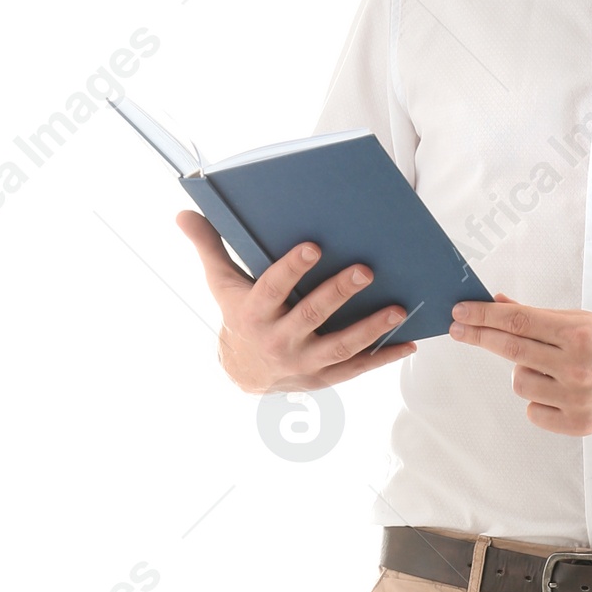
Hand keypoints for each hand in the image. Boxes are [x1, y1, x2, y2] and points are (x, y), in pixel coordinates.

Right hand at [177, 213, 415, 394]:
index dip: (291, 269)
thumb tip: (183, 213)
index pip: (272, 289)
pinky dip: (383, 357)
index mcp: (253, 314)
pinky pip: (357, 368)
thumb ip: (209, 247)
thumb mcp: (221, 283)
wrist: (243, 371)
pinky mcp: (324, 378)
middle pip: (311, 316)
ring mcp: (303, 363)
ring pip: (340, 346)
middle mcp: (277, 340)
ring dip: (370, 328)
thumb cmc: (238, 314)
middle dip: (338, 293)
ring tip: (397, 309)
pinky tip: (408, 342)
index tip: (312, 246)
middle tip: (366, 270)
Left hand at [448, 293, 591, 433]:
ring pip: (519, 382)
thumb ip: (538, 316)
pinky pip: (533, 411)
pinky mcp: (577, 424)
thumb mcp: (583, 319)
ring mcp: (577, 398)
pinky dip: (538, 400)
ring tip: (550, 368)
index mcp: (580, 333)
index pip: (519, 322)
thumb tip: (498, 303)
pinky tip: (559, 391)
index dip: (484, 316)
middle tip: (459, 328)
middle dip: (479, 336)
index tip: (461, 312)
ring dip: (524, 372)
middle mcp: (577, 366)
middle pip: (511, 350)